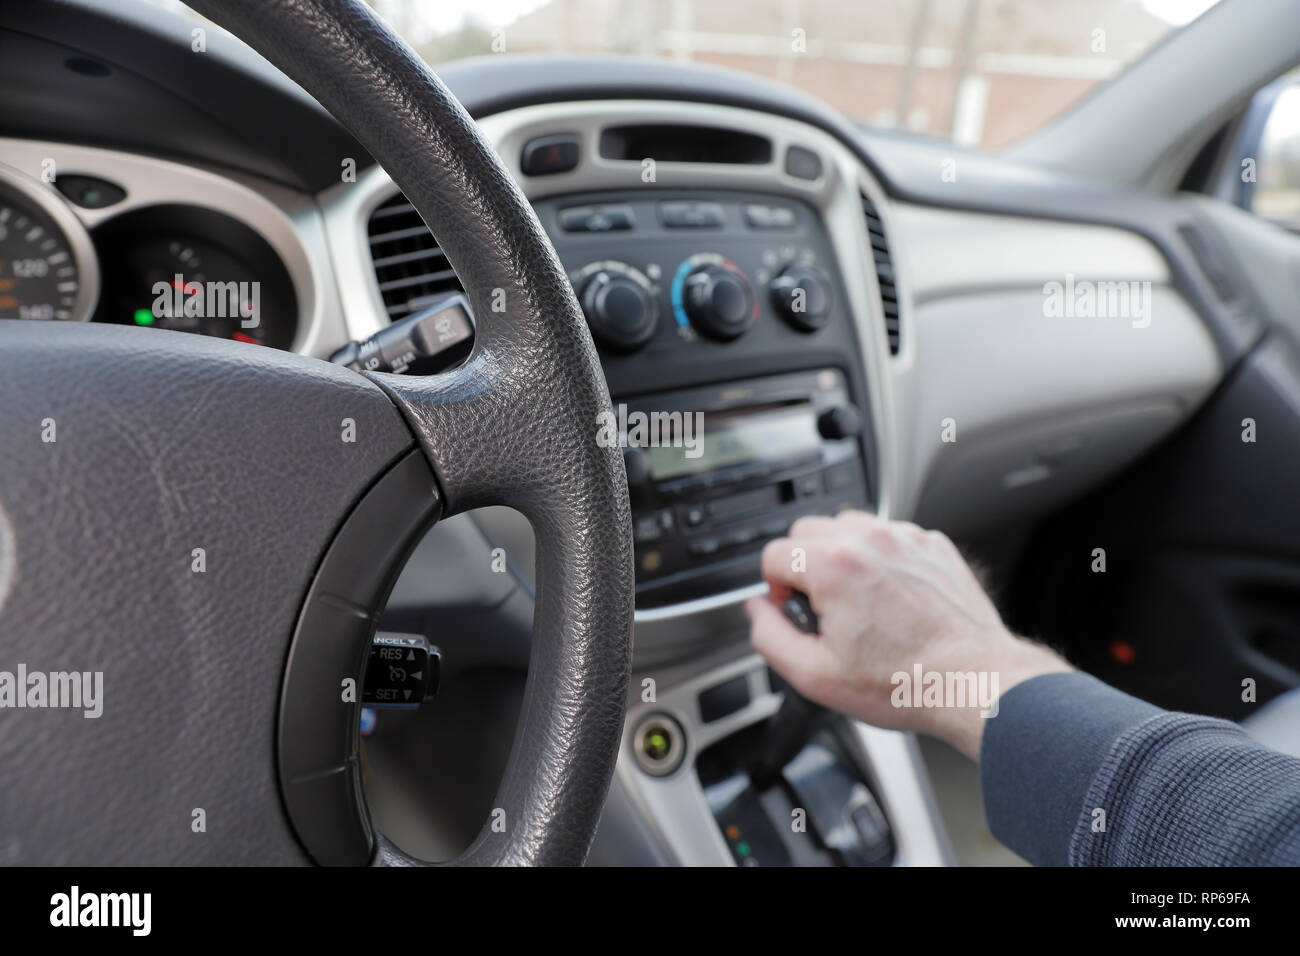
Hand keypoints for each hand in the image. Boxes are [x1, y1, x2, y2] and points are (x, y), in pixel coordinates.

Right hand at [746, 510, 1069, 759]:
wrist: (974, 681)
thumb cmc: (905, 683)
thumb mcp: (815, 675)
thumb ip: (770, 636)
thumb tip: (757, 610)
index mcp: (835, 566)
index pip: (775, 554)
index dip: (775, 589)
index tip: (796, 613)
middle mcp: (870, 540)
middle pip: (807, 531)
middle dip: (804, 568)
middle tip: (824, 610)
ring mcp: (905, 538)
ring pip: (848, 527)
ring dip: (840, 557)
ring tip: (857, 602)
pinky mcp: (933, 544)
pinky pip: (889, 537)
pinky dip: (881, 560)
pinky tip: (891, 600)